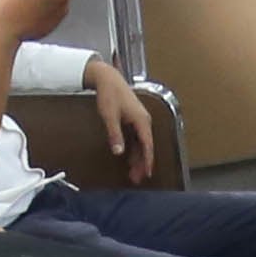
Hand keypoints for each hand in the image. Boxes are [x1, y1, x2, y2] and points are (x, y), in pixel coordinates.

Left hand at [85, 53, 160, 179]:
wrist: (108, 78)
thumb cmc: (109, 94)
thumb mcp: (110, 116)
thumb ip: (115, 134)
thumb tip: (119, 151)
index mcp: (141, 121)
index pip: (147, 145)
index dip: (147, 160)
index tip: (147, 173)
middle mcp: (144, 121)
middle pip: (146, 146)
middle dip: (142, 163)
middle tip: (137, 178)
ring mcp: (139, 120)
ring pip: (141, 143)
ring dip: (138, 158)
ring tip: (133, 173)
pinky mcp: (133, 119)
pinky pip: (137, 138)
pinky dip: (134, 149)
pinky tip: (130, 158)